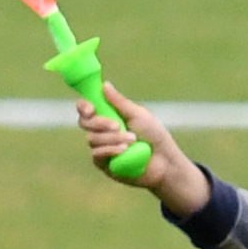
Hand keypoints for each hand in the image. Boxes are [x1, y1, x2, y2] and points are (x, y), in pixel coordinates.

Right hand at [78, 93, 209, 216]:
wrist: (163, 161)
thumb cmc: (154, 135)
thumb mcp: (138, 115)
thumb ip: (119, 102)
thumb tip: (104, 84)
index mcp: (108, 115)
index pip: (86, 108)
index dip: (83, 106)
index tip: (90, 108)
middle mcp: (101, 131)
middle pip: (84, 123)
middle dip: (100, 123)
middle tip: (117, 125)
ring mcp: (100, 147)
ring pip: (92, 139)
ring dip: (113, 138)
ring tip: (132, 140)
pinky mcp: (102, 164)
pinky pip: (97, 154)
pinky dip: (111, 150)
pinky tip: (125, 151)